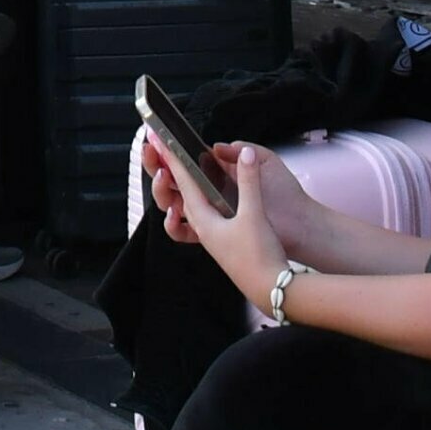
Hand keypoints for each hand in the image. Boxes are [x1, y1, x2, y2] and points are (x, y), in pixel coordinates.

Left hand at [143, 140, 304, 303]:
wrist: (271, 289)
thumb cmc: (259, 256)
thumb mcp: (254, 214)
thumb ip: (248, 181)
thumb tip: (245, 153)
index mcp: (203, 219)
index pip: (183, 181)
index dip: (171, 158)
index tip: (159, 139)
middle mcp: (201, 227)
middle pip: (177, 193)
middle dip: (167, 169)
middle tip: (160, 147)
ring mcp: (210, 235)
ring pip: (187, 205)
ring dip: (180, 186)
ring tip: (174, 168)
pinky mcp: (221, 242)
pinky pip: (201, 220)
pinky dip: (198, 207)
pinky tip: (205, 202)